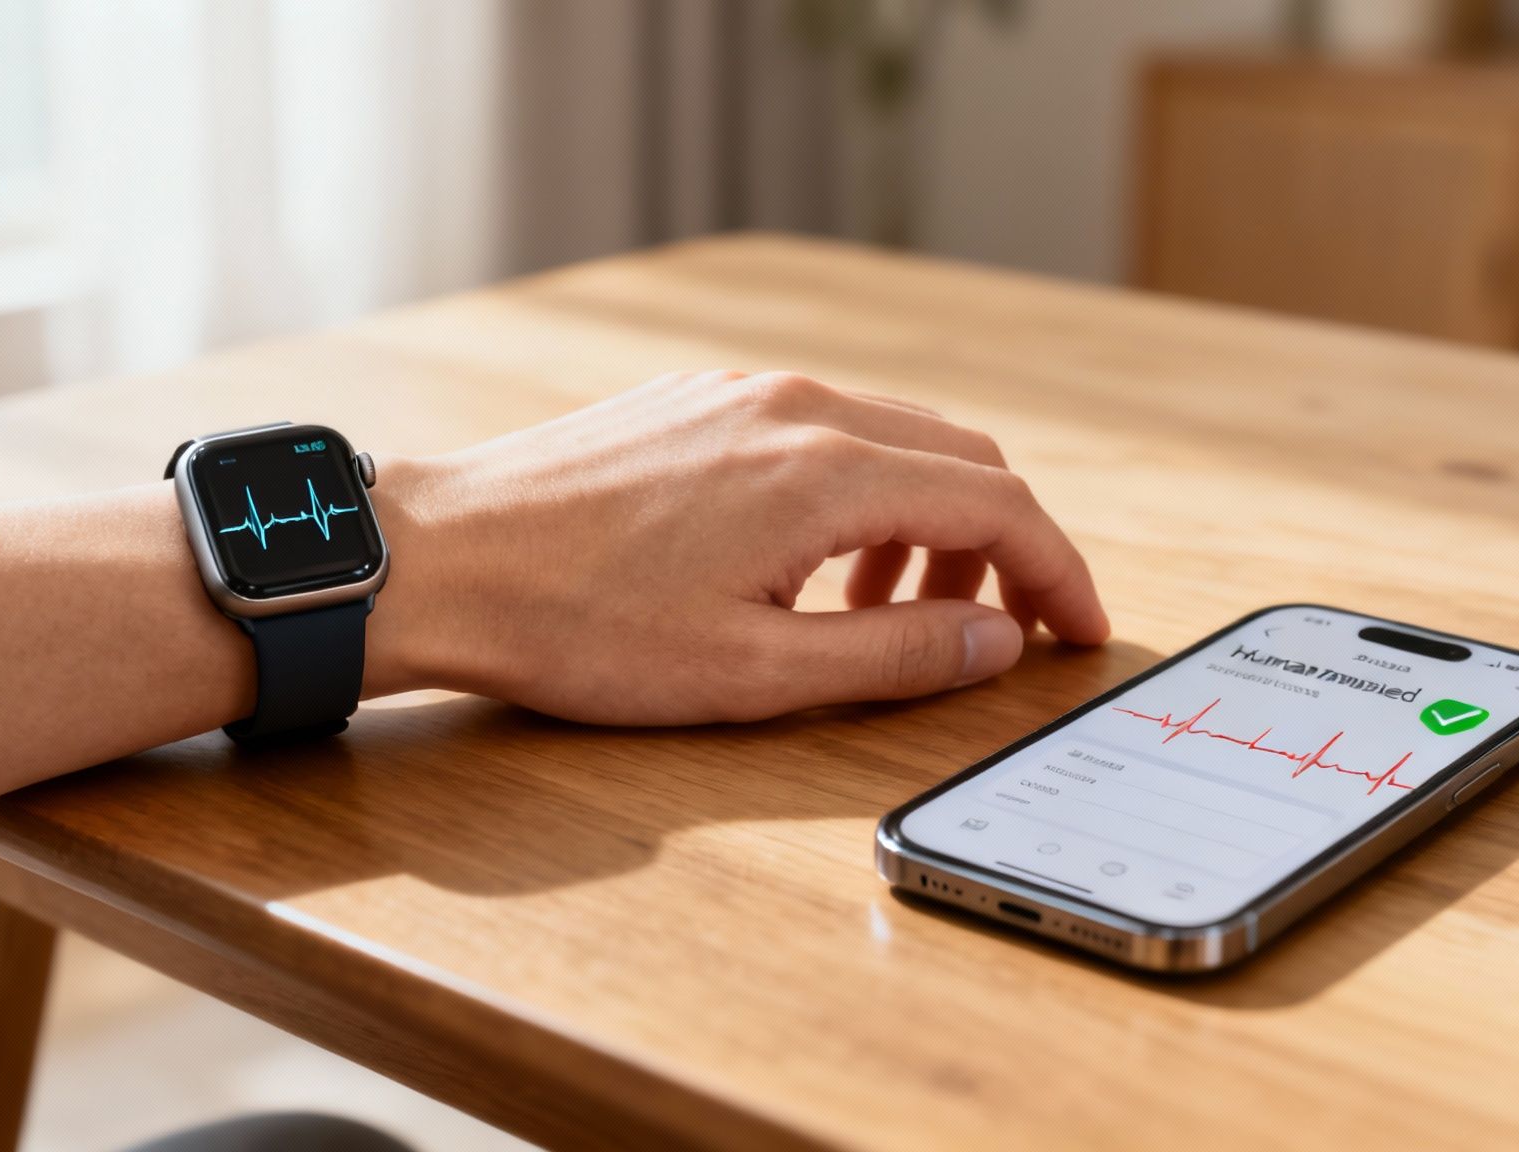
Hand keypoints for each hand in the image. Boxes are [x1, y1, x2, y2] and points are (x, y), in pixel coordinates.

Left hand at [364, 371, 1107, 723]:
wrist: (439, 562)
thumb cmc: (579, 628)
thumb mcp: (751, 673)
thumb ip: (892, 653)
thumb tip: (994, 643)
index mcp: (826, 472)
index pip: (997, 504)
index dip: (1057, 574)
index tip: (1079, 633)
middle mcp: (796, 406)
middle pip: (960, 457)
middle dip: (1001, 547)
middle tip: (997, 632)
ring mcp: (740, 393)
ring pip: (891, 438)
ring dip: (927, 521)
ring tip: (894, 609)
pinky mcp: (696, 400)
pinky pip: (819, 429)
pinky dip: (859, 492)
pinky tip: (813, 562)